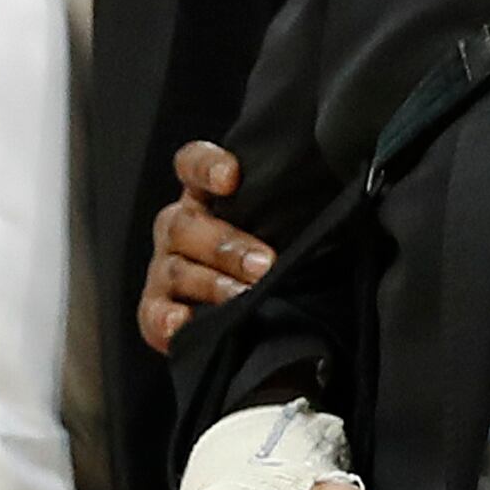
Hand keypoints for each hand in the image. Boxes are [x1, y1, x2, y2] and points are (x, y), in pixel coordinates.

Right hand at [140, 141, 274, 352]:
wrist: (254, 307)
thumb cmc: (271, 252)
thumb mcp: (280, 223)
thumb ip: (290, 209)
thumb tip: (336, 207)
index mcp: (205, 195)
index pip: (193, 165)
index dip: (207, 167)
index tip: (231, 177)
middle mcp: (180, 226)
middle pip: (186, 225)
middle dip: (226, 245)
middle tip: (264, 263)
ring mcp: (165, 267)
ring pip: (177, 269)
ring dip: (212, 284)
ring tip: (245, 296)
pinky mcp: (157, 308)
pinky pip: (153, 313)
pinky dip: (166, 320)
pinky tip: (183, 324)